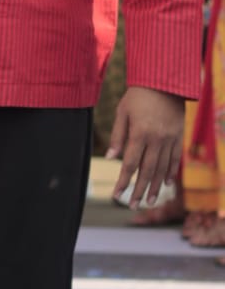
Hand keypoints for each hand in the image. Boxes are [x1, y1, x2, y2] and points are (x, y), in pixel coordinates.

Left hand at [108, 86, 184, 207]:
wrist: (165, 82)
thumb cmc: (138, 96)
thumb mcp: (122, 112)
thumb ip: (117, 136)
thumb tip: (110, 158)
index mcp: (139, 133)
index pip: (129, 164)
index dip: (123, 181)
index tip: (117, 195)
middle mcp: (156, 139)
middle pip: (147, 171)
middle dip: (139, 190)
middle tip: (133, 206)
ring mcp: (170, 139)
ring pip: (162, 168)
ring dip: (155, 187)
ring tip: (149, 201)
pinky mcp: (178, 136)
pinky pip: (175, 159)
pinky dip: (171, 172)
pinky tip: (166, 185)